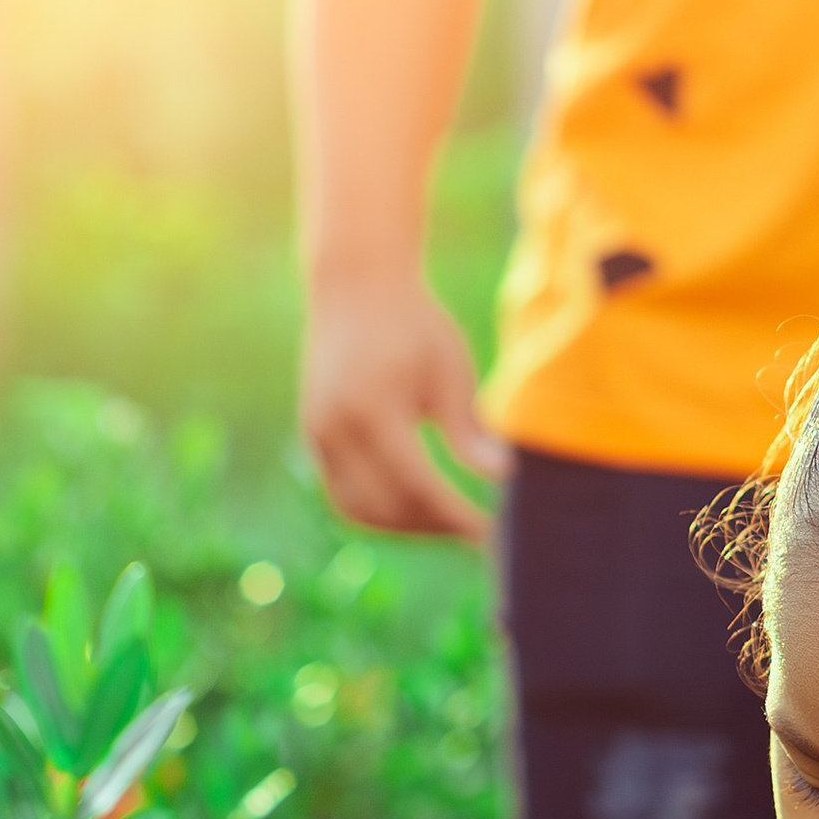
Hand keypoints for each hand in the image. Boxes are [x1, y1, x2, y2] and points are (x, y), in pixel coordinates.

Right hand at [301, 271, 506, 542]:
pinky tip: (420, 506)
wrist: (357, 284)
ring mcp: (317, 435)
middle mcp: (335, 429)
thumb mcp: (450, 371)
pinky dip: (380, 508)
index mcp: (373, 412)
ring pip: (359, 510)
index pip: (419, 486)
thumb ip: (469, 431)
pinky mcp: (313, 436)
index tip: (493, 534)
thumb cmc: (415, 323)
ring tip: (451, 523)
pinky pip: (343, 492)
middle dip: (435, 527)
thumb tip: (505, 478)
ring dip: (406, 526)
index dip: (457, 517)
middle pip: (387, 507)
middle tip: (478, 531)